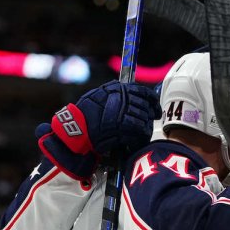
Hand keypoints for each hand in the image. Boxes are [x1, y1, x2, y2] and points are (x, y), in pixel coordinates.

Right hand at [39, 80, 160, 178]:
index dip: (152, 102)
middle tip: (148, 124)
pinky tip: (138, 140)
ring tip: (142, 134)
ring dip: (145, 128)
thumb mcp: (98, 96)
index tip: (155, 109)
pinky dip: (141, 137)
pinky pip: (140, 131)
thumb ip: (114, 94)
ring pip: (144, 119)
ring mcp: (123, 111)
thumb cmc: (83, 115)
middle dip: (148, 117)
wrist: (74, 130)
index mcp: (117, 89)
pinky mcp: (123, 126)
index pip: (143, 92)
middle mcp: (122, 97)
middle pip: (145, 107)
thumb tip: (129, 93)